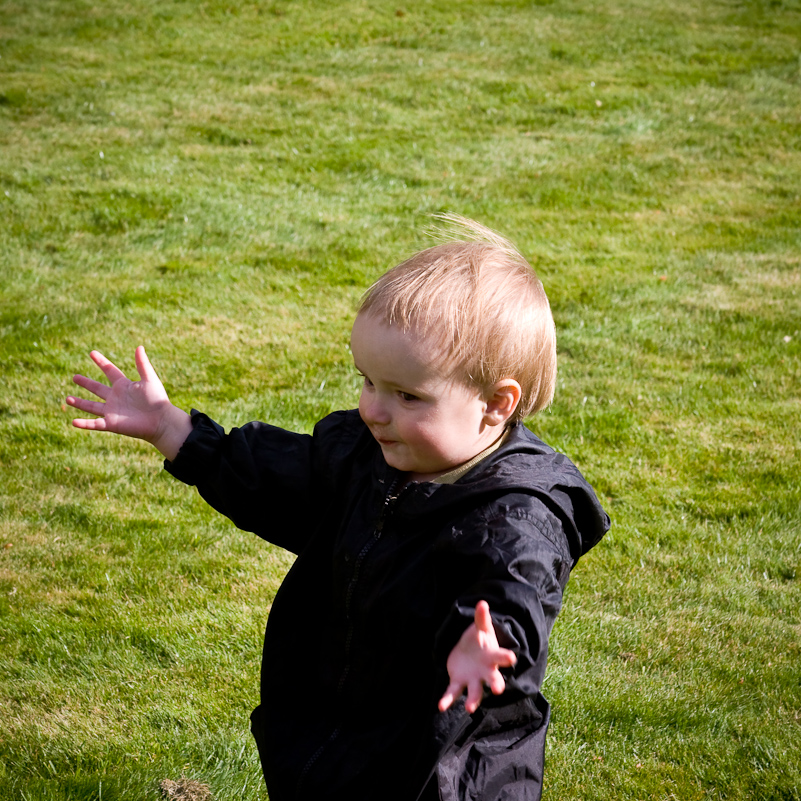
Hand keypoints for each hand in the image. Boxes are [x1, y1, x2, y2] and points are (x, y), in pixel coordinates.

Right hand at [67, 346, 190, 459]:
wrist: (162, 421)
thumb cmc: (158, 400)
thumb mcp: (149, 379)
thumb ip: (142, 364)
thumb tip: (139, 346)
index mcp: (124, 386)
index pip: (110, 371)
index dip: (101, 362)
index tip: (92, 353)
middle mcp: (116, 398)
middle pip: (98, 388)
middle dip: (86, 383)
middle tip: (74, 376)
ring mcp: (112, 411)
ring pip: (92, 406)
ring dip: (80, 402)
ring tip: (67, 398)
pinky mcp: (112, 424)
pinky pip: (94, 424)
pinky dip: (84, 423)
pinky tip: (73, 422)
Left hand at [438, 601, 516, 713]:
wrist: (469, 652)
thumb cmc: (479, 641)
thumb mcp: (481, 628)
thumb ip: (481, 618)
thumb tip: (482, 603)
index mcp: (492, 656)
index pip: (501, 656)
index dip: (506, 657)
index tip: (512, 658)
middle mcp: (485, 671)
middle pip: (493, 679)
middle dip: (496, 684)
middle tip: (498, 690)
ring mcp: (473, 679)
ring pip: (475, 692)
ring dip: (473, 700)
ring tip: (468, 708)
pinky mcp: (459, 683)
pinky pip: (453, 693)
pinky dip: (447, 699)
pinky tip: (441, 706)